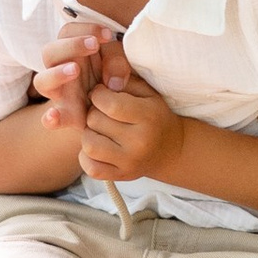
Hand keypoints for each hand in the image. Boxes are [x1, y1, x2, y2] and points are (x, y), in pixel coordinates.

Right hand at [32, 16, 118, 133]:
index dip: (86, 28)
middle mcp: (60, 69)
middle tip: (94, 45)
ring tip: (75, 70)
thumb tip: (113, 83)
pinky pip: (50, 119)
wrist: (117, 108)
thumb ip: (117, 64)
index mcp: (72, 51)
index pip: (67, 32)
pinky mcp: (67, 115)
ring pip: (41, 81)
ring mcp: (60, 93)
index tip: (108, 34)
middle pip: (49, 52)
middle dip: (71, 45)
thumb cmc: (114, 76)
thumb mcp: (120, 64)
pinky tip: (54, 117)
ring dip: (56, 74)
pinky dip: (50, 119)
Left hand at [80, 59, 185, 187]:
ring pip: (89, 144)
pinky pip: (90, 168)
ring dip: (89, 133)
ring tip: (99, 129)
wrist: (171, 149)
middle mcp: (139, 142)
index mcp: (148, 117)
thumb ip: (125, 81)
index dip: (98, 95)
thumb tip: (101, 81)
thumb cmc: (154, 115)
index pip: (109, 104)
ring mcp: (130, 162)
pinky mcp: (121, 176)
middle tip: (102, 112)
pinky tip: (97, 146)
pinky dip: (87, 156)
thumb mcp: (147, 92)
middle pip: (95, 122)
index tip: (101, 94)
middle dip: (93, 112)